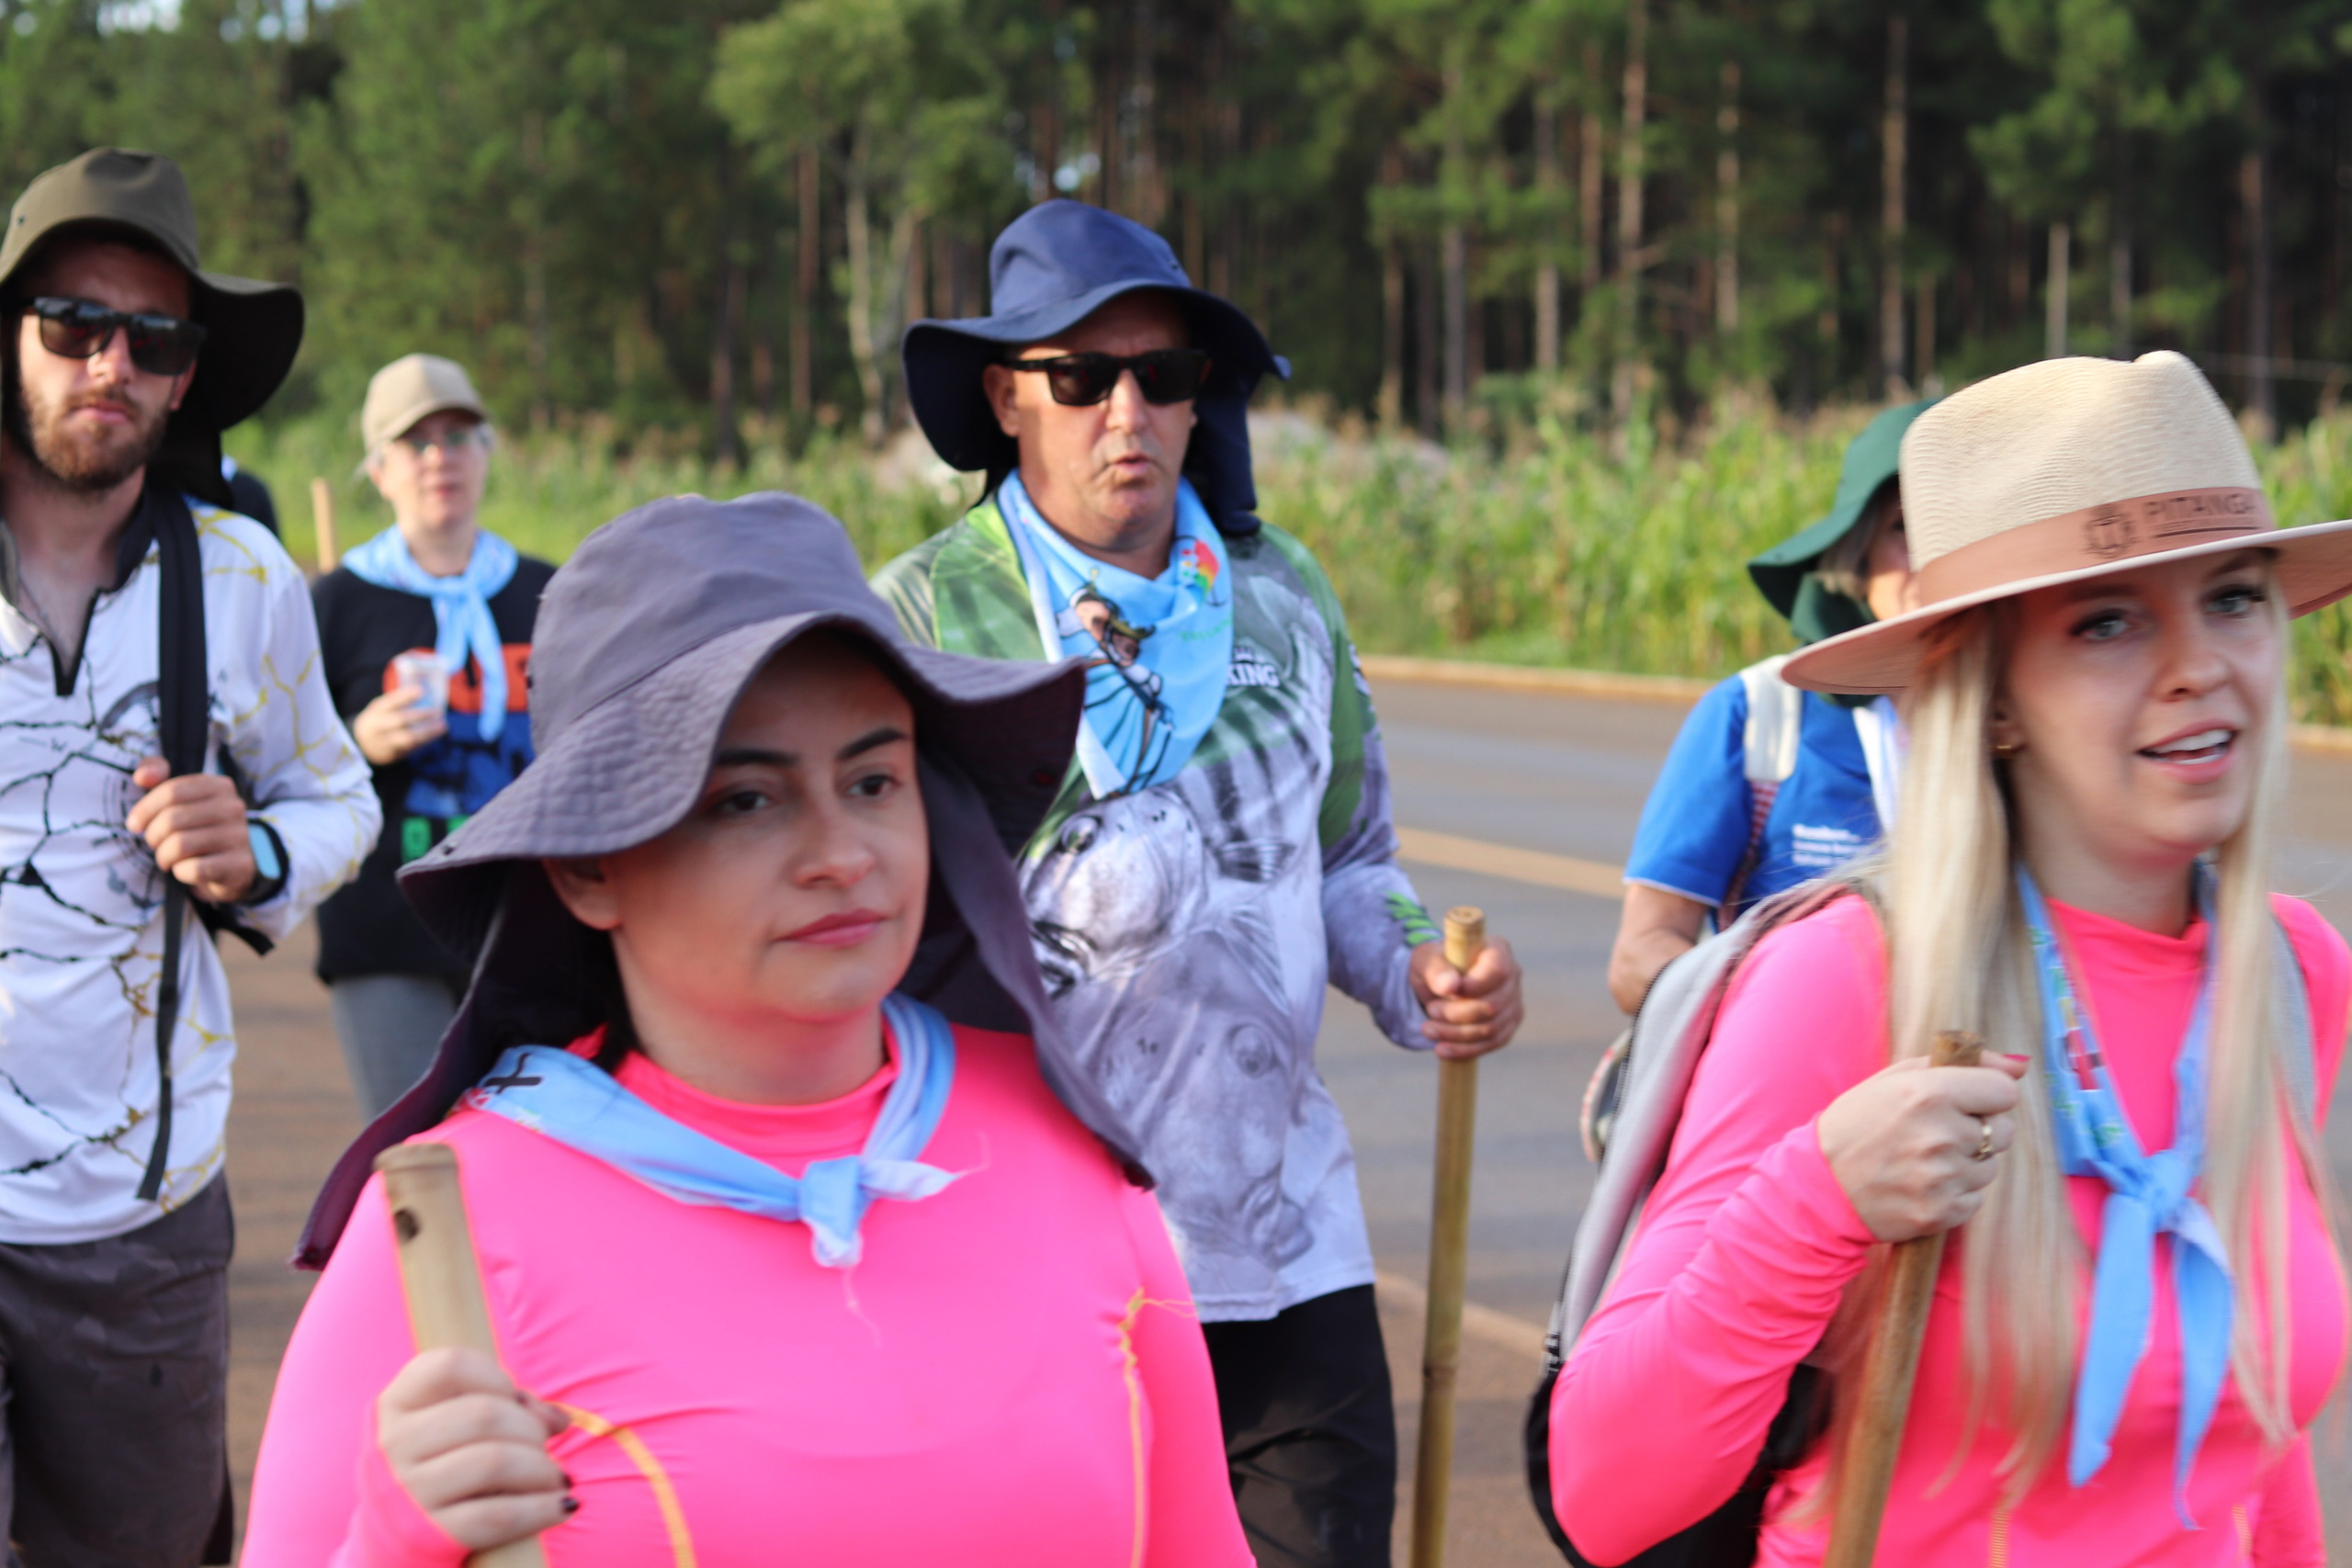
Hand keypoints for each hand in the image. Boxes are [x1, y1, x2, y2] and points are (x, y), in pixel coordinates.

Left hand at [126, 756, 253, 903]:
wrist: (233, 865)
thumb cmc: (198, 828)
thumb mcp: (181, 798)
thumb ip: (158, 776)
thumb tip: (141, 777)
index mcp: (220, 786)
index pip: (172, 791)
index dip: (145, 809)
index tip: (134, 824)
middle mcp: (233, 808)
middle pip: (172, 819)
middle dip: (153, 836)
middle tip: (154, 844)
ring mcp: (240, 836)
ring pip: (180, 845)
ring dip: (164, 856)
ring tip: (166, 859)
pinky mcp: (240, 864)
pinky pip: (194, 869)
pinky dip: (181, 872)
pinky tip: (185, 870)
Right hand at [353, 685, 447, 765]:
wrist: (361, 745)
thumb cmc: (379, 721)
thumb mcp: (382, 709)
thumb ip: (398, 703)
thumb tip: (425, 693)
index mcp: (375, 711)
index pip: (389, 702)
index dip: (404, 696)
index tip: (421, 690)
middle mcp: (377, 727)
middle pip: (399, 720)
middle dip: (421, 715)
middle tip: (438, 711)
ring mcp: (383, 742)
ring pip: (407, 738)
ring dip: (428, 732)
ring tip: (443, 725)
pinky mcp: (391, 755)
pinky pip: (411, 748)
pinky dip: (425, 741)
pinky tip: (435, 734)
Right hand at [377, 1347, 573, 1550]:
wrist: (396, 1533)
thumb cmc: (441, 1462)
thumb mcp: (456, 1423)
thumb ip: (510, 1407)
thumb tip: (561, 1420)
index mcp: (398, 1402)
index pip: (451, 1365)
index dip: (497, 1377)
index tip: (514, 1398)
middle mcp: (395, 1443)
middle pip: (483, 1414)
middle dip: (530, 1427)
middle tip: (541, 1444)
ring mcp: (408, 1491)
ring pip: (494, 1462)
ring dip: (540, 1468)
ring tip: (553, 1476)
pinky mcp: (428, 1536)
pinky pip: (498, 1516)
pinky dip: (540, 1508)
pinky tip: (561, 1504)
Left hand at [1408, 936, 1523, 1059]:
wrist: (1439, 983)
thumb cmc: (1436, 965)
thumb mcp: (1427, 960)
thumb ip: (1436, 969)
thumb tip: (1450, 986)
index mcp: (1497, 950)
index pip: (1497, 970)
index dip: (1474, 986)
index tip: (1445, 992)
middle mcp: (1513, 976)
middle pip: (1493, 1005)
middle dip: (1457, 1014)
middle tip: (1430, 1011)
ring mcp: (1514, 1003)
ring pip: (1491, 1029)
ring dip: (1456, 1035)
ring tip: (1428, 1030)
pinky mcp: (1508, 1026)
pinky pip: (1491, 1043)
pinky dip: (1465, 1050)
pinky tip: (1442, 1050)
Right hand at [1816, 1053, 2028, 1242]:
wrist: (1820, 1184)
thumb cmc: (1858, 1122)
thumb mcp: (1896, 1078)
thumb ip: (1961, 1064)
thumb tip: (2020, 1066)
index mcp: (1929, 1092)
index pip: (2004, 1091)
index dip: (1987, 1095)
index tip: (1967, 1101)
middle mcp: (1940, 1135)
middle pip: (2002, 1131)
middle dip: (1979, 1129)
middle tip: (1939, 1133)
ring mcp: (1942, 1177)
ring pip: (1990, 1166)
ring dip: (1966, 1163)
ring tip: (1925, 1161)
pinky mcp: (1941, 1212)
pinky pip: (1976, 1198)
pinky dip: (1956, 1192)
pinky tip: (1924, 1184)